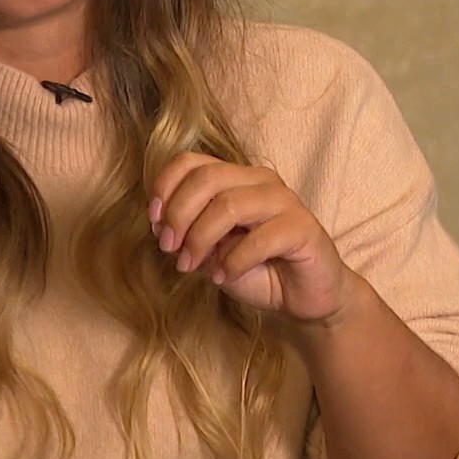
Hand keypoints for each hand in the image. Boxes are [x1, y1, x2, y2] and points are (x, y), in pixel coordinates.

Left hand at [147, 151, 358, 324]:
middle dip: (178, 214)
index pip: (191, 161)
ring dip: (200, 239)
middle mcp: (260, 180)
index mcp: (236, 177)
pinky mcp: (303, 227)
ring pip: (229, 204)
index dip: (164, 187)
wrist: (304, 296)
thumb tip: (160, 224)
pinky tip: (223, 278)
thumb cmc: (258, 269)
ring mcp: (284, 201)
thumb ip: (189, 234)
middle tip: (169, 248)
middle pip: (207, 178)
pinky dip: (233, 261)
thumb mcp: (212, 251)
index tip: (154, 222)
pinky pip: (259, 239)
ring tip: (191, 266)